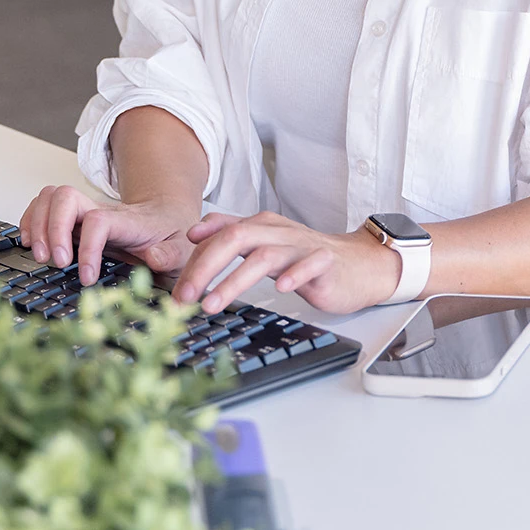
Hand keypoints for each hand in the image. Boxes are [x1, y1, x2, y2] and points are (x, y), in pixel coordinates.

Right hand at [18, 184, 199, 286]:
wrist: (167, 215)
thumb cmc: (171, 233)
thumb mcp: (182, 249)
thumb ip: (171, 255)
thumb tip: (154, 258)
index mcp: (128, 221)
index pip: (99, 221)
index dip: (88, 248)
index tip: (87, 277)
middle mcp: (102, 210)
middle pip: (66, 197)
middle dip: (52, 230)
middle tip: (55, 261)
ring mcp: (85, 211)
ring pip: (50, 196)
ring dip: (37, 224)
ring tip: (40, 255)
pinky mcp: (73, 217)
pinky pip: (43, 205)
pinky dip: (30, 221)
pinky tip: (31, 243)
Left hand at [172, 211, 402, 315]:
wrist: (356, 265)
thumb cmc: (306, 259)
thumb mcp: (264, 243)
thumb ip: (232, 234)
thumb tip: (195, 233)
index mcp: (260, 226)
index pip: (218, 235)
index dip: (193, 258)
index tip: (173, 285)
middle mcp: (278, 231)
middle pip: (235, 239)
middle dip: (204, 268)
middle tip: (184, 298)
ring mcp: (301, 246)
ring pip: (264, 256)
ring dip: (234, 280)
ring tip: (213, 304)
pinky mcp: (324, 262)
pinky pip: (308, 265)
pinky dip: (293, 276)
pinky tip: (280, 290)